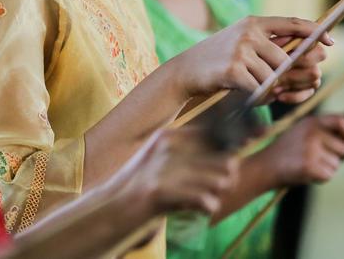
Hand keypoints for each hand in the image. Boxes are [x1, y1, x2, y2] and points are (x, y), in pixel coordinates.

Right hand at [114, 127, 238, 218]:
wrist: (110, 207)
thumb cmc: (138, 185)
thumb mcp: (158, 158)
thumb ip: (185, 151)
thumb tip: (223, 154)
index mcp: (167, 136)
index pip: (213, 134)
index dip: (230, 148)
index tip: (233, 160)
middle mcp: (167, 147)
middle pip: (222, 157)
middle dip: (229, 175)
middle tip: (224, 186)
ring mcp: (163, 169)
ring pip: (219, 179)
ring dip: (219, 192)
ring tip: (211, 198)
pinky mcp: (159, 192)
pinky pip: (204, 199)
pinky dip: (209, 206)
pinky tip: (203, 208)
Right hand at [169, 17, 331, 100]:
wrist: (185, 72)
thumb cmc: (218, 60)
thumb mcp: (243, 44)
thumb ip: (271, 46)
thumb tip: (310, 53)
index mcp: (254, 22)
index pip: (293, 23)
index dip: (315, 32)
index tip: (331, 42)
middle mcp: (249, 32)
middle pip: (286, 59)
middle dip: (286, 77)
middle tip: (279, 86)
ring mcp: (241, 50)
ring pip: (272, 77)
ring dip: (267, 90)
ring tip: (253, 90)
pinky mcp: (233, 70)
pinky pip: (258, 89)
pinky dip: (256, 97)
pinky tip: (244, 95)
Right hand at [269, 115, 343, 185]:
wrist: (265, 166)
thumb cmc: (287, 149)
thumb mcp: (301, 130)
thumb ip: (322, 128)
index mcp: (311, 121)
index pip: (343, 122)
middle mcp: (312, 133)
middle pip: (343, 148)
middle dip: (333, 155)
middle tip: (313, 156)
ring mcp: (310, 150)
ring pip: (336, 164)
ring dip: (325, 168)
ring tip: (307, 164)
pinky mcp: (309, 166)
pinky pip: (328, 176)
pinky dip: (320, 178)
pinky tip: (305, 173)